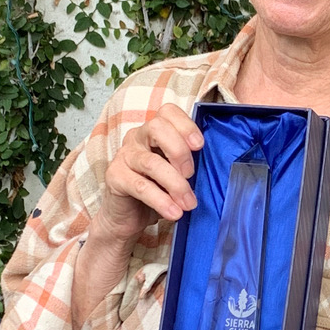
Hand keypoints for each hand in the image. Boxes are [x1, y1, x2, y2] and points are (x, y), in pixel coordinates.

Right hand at [96, 104, 203, 244]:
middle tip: (191, 175)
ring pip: (152, 162)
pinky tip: (173, 212)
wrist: (128, 217)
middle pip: (157, 127)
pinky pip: (141, 186)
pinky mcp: (114, 177)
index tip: (200, 146)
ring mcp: (124, 156)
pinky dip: (161, 200)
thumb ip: (189, 164)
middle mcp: (137, 137)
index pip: (168, 112)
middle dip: (179, 151)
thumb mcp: (177, 173)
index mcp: (154, 131)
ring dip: (176, 184)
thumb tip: (214, 167)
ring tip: (188, 204)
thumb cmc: (157, 191)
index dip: (186, 125)